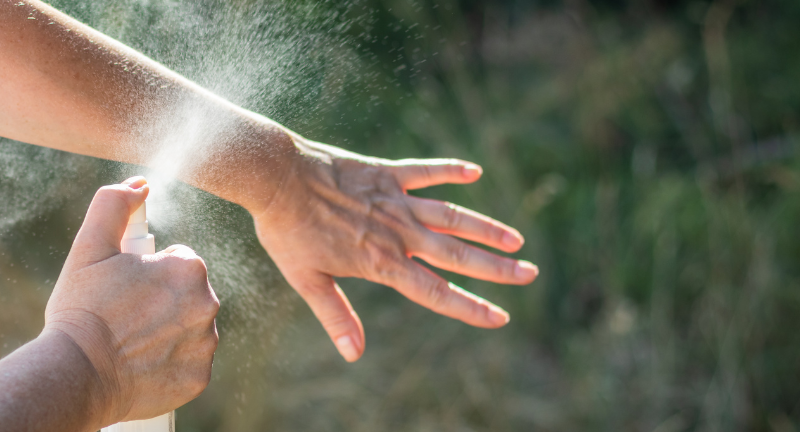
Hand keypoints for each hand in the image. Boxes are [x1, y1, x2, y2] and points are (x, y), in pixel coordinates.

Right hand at [44, 177, 219, 424]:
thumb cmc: (82, 308)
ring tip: (130, 341)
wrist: (77, 373)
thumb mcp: (89, 246)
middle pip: (186, 295)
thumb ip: (114, 204)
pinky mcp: (198, 379)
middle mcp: (207, 304)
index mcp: (188, 268)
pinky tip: (141, 364)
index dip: (147, 273)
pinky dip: (170, 364)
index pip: (177, 261)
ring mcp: (205, 345)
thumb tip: (140, 185)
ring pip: (190, 329)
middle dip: (160, 301)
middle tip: (124, 316)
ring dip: (168, 331)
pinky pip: (189, 364)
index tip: (124, 288)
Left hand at [254, 138, 537, 361]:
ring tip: (516, 238)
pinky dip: (450, 170)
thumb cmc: (287, 230)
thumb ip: (335, 315)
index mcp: (381, 262)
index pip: (436, 291)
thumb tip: (354, 354)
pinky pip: (426, 171)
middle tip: (530, 274)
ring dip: (486, 227)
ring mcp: (395, 200)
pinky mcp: (386, 173)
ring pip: (452, 215)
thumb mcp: (307, 280)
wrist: (276, 176)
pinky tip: (475, 171)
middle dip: (497, 268)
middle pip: (458, 254)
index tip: (501, 316)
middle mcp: (398, 232)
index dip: (470, 307)